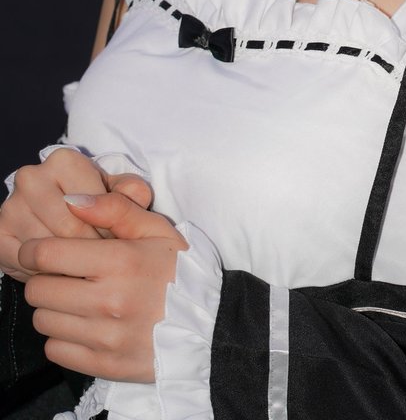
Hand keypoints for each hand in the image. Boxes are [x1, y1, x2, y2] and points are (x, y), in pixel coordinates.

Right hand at [0, 150, 152, 281]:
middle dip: (89, 249)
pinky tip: (61, 270)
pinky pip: (24, 262)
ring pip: (46, 247)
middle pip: (67, 227)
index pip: (89, 204)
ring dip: (69, 264)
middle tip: (101, 259)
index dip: (106, 229)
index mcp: (63, 160)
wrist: (62, 221)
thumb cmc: (98, 205)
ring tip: (84, 265)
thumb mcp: (121, 194)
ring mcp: (11, 205)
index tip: (114, 240)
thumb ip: (132, 192)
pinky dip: (46, 271)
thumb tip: (135, 195)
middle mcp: (31, 177)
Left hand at [20, 192, 187, 382]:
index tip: (40, 250)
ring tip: (76, 299)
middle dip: (45, 278)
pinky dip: (63, 337)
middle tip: (64, 275)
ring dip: (53, 308)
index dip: (35, 250)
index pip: (48, 255)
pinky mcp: (105, 365)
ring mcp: (106, 337)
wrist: (210, 322)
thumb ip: (114, 209)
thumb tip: (72, 200)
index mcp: (120, 261)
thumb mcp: (157, 229)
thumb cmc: (180, 269)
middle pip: (39, 290)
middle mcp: (109, 301)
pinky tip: (84, 325)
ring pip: (44, 321)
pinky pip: (56, 350)